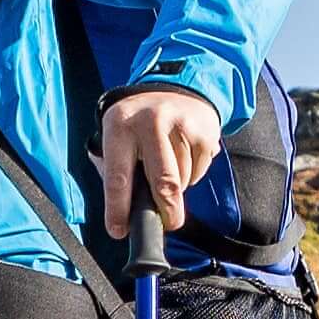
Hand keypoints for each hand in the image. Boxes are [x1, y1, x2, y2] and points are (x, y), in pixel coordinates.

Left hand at [96, 86, 223, 249]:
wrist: (173, 87)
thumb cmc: (137, 126)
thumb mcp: (114, 139)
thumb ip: (113, 172)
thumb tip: (124, 214)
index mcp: (119, 126)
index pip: (118, 176)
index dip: (118, 209)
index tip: (119, 231)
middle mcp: (150, 122)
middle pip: (163, 182)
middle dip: (166, 211)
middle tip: (168, 224)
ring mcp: (181, 124)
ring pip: (182, 179)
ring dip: (177, 188)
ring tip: (169, 168)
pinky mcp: (204, 130)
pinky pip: (199, 170)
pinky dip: (192, 173)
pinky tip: (183, 156)